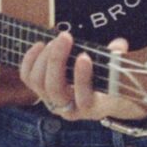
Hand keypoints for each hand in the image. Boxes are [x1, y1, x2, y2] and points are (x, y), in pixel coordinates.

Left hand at [20, 32, 146, 120]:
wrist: (97, 100)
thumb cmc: (109, 85)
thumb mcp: (119, 76)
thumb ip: (119, 61)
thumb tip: (119, 45)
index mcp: (93, 108)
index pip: (84, 98)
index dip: (82, 78)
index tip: (84, 56)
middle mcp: (69, 109)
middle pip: (55, 89)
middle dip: (57, 60)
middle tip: (66, 37)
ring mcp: (52, 102)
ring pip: (39, 83)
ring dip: (45, 58)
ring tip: (57, 40)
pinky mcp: (41, 93)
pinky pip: (28, 78)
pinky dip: (30, 60)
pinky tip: (40, 45)